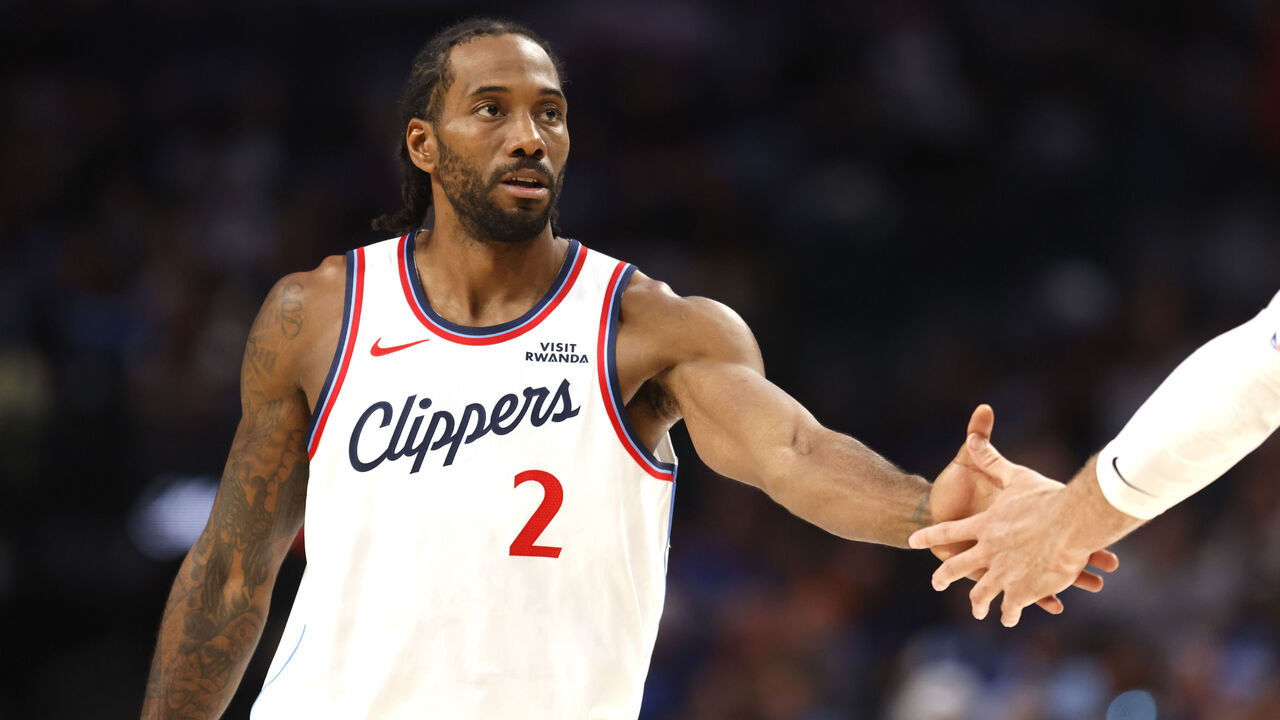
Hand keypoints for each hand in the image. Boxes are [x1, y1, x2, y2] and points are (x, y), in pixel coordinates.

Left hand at [911, 434, 1120, 626]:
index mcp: (984, 526)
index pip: (947, 532)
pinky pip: (1013, 605)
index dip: (929, 536)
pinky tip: (1008, 618)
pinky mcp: (1024, 589)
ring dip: (979, 602)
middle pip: (958, 567)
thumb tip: (971, 435)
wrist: (1072, 523)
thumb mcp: (1015, 475)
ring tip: (977, 610)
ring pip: (983, 591)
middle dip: (945, 576)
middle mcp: (988, 552)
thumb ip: (990, 457)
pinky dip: (1011, 612)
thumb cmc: (1047, 498)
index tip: (912, 542)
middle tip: (936, 583)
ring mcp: (1004, 573)